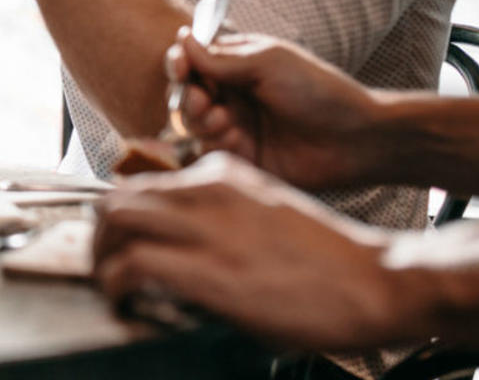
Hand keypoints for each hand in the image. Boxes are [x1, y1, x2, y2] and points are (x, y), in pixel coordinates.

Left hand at [93, 154, 421, 349]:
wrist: (379, 281)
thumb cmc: (333, 262)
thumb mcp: (268, 216)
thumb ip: (225, 220)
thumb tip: (187, 249)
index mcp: (224, 176)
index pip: (145, 184)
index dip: (122, 218)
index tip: (118, 244)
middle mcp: (208, 191)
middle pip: (118, 197)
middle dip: (99, 235)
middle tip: (102, 266)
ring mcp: (208, 227)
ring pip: (115, 219)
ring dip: (99, 256)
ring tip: (107, 285)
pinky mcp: (210, 268)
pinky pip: (134, 262)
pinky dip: (114, 282)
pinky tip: (121, 300)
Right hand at [168, 29, 385, 191]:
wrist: (354, 139)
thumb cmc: (318, 92)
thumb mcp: (268, 63)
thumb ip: (222, 58)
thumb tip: (182, 39)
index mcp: (239, 66)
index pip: (194, 60)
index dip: (180, 62)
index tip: (180, 68)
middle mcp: (233, 95)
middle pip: (186, 93)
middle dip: (187, 96)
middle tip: (203, 101)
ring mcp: (236, 126)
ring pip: (192, 123)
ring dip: (200, 120)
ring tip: (224, 121)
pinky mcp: (241, 157)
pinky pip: (208, 150)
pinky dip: (214, 143)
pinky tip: (236, 140)